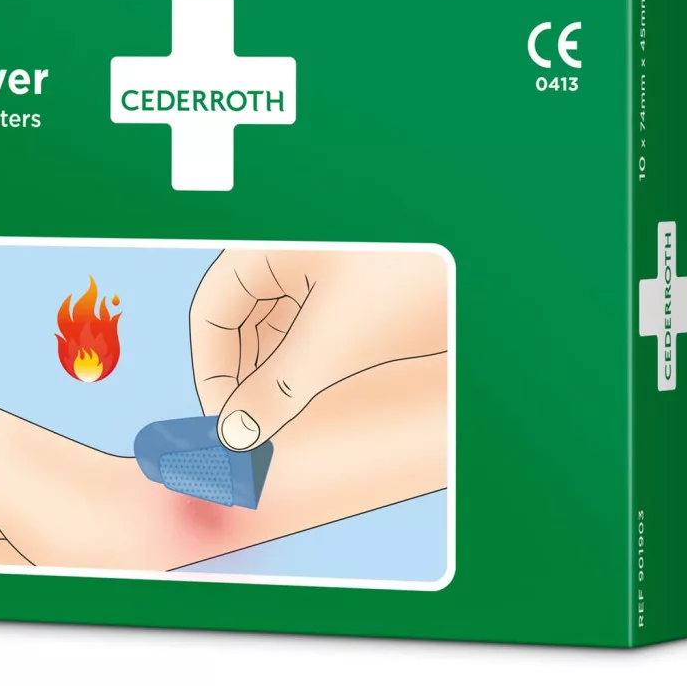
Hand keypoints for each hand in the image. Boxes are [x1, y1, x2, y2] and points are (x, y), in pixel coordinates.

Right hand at [190, 248, 447, 449]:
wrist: (477, 261)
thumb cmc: (406, 275)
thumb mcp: (334, 337)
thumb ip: (278, 388)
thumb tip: (235, 436)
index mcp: (264, 249)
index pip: (209, 315)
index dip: (211, 373)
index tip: (227, 425)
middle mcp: (284, 255)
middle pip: (240, 323)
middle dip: (242, 378)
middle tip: (254, 433)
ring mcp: (316, 268)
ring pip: (274, 329)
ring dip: (271, 375)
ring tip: (281, 421)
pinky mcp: (347, 285)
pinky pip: (306, 327)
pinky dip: (300, 363)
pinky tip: (308, 394)